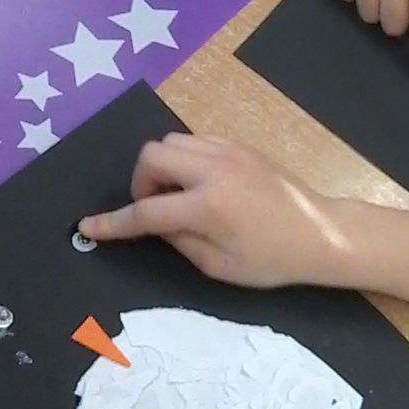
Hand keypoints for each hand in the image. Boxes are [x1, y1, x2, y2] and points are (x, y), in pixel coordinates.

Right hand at [79, 134, 344, 287]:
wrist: (321, 233)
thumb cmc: (272, 260)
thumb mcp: (219, 266)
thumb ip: (179, 241)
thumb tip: (154, 223)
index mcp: (209, 206)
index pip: (145, 211)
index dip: (113, 222)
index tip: (88, 227)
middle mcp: (214, 169)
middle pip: (151, 156)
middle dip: (140, 182)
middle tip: (154, 209)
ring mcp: (229, 151)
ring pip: (171, 142)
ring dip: (161, 168)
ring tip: (177, 198)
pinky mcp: (240, 146)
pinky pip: (195, 141)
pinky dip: (184, 160)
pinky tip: (198, 185)